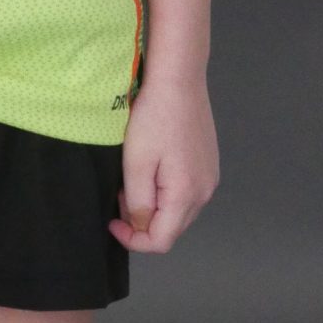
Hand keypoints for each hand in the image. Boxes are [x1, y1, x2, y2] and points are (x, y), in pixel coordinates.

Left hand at [108, 72, 217, 254]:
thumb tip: (140, 227)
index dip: (133, 240)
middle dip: (142, 223)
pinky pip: (186, 193)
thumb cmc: (155, 118)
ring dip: (153, 207)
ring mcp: (209, 178)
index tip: (112, 222)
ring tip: (134, 180)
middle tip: (120, 196)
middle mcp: (205, 192)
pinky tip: (152, 170)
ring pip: (178, 212)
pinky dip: (165, 193)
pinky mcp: (208, 165)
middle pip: (172, 229)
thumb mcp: (136, 164)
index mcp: (186, 195)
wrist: (179, 81)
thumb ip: (138, 203)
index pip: (161, 241)